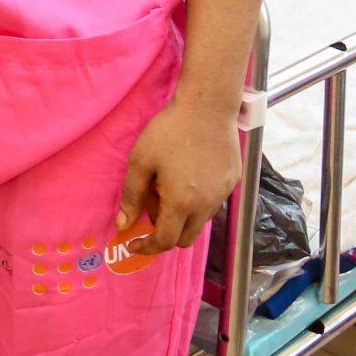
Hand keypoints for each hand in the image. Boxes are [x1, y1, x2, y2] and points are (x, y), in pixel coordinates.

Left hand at [117, 94, 241, 255]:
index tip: (134, 243)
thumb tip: (123, 225)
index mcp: (181, 203)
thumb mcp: (141, 162)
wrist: (207, 107)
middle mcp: (206, 205)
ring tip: (168, 184)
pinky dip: (197, 201)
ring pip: (200, 221)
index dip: (147, 247)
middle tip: (151, 207)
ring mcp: (223, 195)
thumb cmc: (169, 131)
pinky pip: (212, 203)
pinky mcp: (232, 182)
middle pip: (186, 239)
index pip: (165, 242)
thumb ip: (132, 197)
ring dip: (182, 216)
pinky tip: (187, 175)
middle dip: (165, 234)